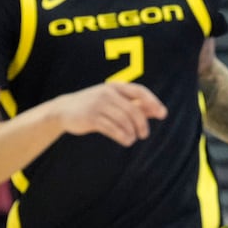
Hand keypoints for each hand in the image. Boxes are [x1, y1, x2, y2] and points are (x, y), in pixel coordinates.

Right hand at [52, 82, 166, 146]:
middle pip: (133, 110)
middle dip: (142, 124)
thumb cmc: (95, 106)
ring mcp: (98, 104)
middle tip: (144, 135)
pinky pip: (112, 128)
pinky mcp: (91, 117)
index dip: (153, 102)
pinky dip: (123, 136)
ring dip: (132, 133)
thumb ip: (136, 105)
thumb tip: (158, 111)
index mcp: (115, 87)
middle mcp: (107, 93)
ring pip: (123, 120)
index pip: (139, 91)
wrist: (64, 110)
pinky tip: (126, 141)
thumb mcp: (115, 102)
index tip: (163, 114)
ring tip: (132, 139)